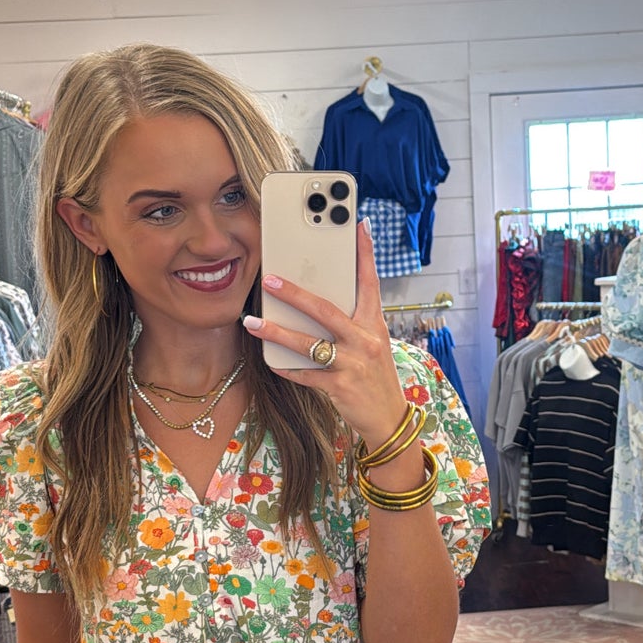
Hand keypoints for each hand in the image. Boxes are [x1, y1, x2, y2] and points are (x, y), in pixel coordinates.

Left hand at [244, 219, 409, 451]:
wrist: (389, 417)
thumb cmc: (375, 374)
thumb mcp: (373, 341)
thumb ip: (353, 319)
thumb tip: (321, 297)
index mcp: (374, 323)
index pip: (370, 282)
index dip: (364, 253)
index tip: (357, 225)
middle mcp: (365, 340)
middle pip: (326, 310)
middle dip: (295, 293)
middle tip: (269, 279)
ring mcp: (353, 364)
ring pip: (309, 343)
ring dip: (277, 332)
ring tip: (253, 323)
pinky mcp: (340, 387)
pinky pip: (306, 374)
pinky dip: (286, 367)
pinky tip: (269, 359)